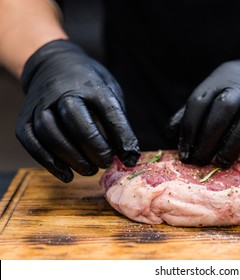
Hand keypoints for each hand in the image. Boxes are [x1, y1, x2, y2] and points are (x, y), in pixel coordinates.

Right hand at [17, 40, 139, 181]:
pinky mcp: (25, 117)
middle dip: (94, 148)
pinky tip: (66, 173)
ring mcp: (40, 104)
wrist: (53, 65)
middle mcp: (63, 92)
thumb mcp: (110, 92)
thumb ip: (118, 121)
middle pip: (76, 122)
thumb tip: (128, 157)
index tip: (130, 156)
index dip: (122, 136)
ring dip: (71, 157)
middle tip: (105, 163)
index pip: (109, 111)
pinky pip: (32, 142)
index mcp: (92, 84)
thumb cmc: (89, 85)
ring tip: (89, 169)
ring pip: (50, 133)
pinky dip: (48, 161)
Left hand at [170, 43, 239, 165]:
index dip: (189, 129)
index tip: (185, 154)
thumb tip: (170, 133)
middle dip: (210, 136)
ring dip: (236, 141)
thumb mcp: (217, 89)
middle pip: (225, 107)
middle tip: (202, 160)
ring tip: (224, 161)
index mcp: (222, 80)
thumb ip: (195, 111)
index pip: (200, 101)